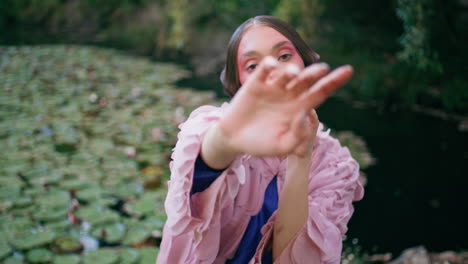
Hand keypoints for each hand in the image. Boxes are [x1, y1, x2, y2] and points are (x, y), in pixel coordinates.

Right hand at [219, 56, 352, 156]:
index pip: (320, 92)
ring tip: (294, 74)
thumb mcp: (281, 146)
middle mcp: (288, 95)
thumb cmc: (260, 144)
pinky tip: (271, 66)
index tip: (348, 71)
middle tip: (323, 69)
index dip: (334, 82)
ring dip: (292, 71)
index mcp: (299, 108)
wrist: (234, 140)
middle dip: (315, 73)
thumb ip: (297, 135)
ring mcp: (272, 88)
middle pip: (306, 80)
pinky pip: (264, 71)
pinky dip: (268, 66)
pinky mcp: (255, 84)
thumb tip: (305, 114)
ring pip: (287, 74)